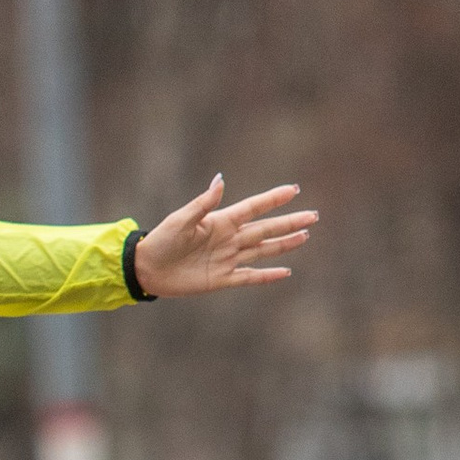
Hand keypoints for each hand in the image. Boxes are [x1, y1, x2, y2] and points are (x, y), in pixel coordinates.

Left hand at [132, 176, 315, 297]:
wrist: (146, 268)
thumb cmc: (161, 239)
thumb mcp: (181, 219)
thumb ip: (203, 202)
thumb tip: (221, 179)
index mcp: (220, 221)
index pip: (253, 208)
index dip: (273, 199)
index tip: (293, 190)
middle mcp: (228, 239)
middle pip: (265, 229)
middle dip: (289, 222)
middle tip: (313, 216)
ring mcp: (227, 259)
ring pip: (262, 250)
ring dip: (284, 244)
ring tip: (305, 235)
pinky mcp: (221, 279)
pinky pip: (249, 276)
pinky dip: (266, 275)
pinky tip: (285, 272)